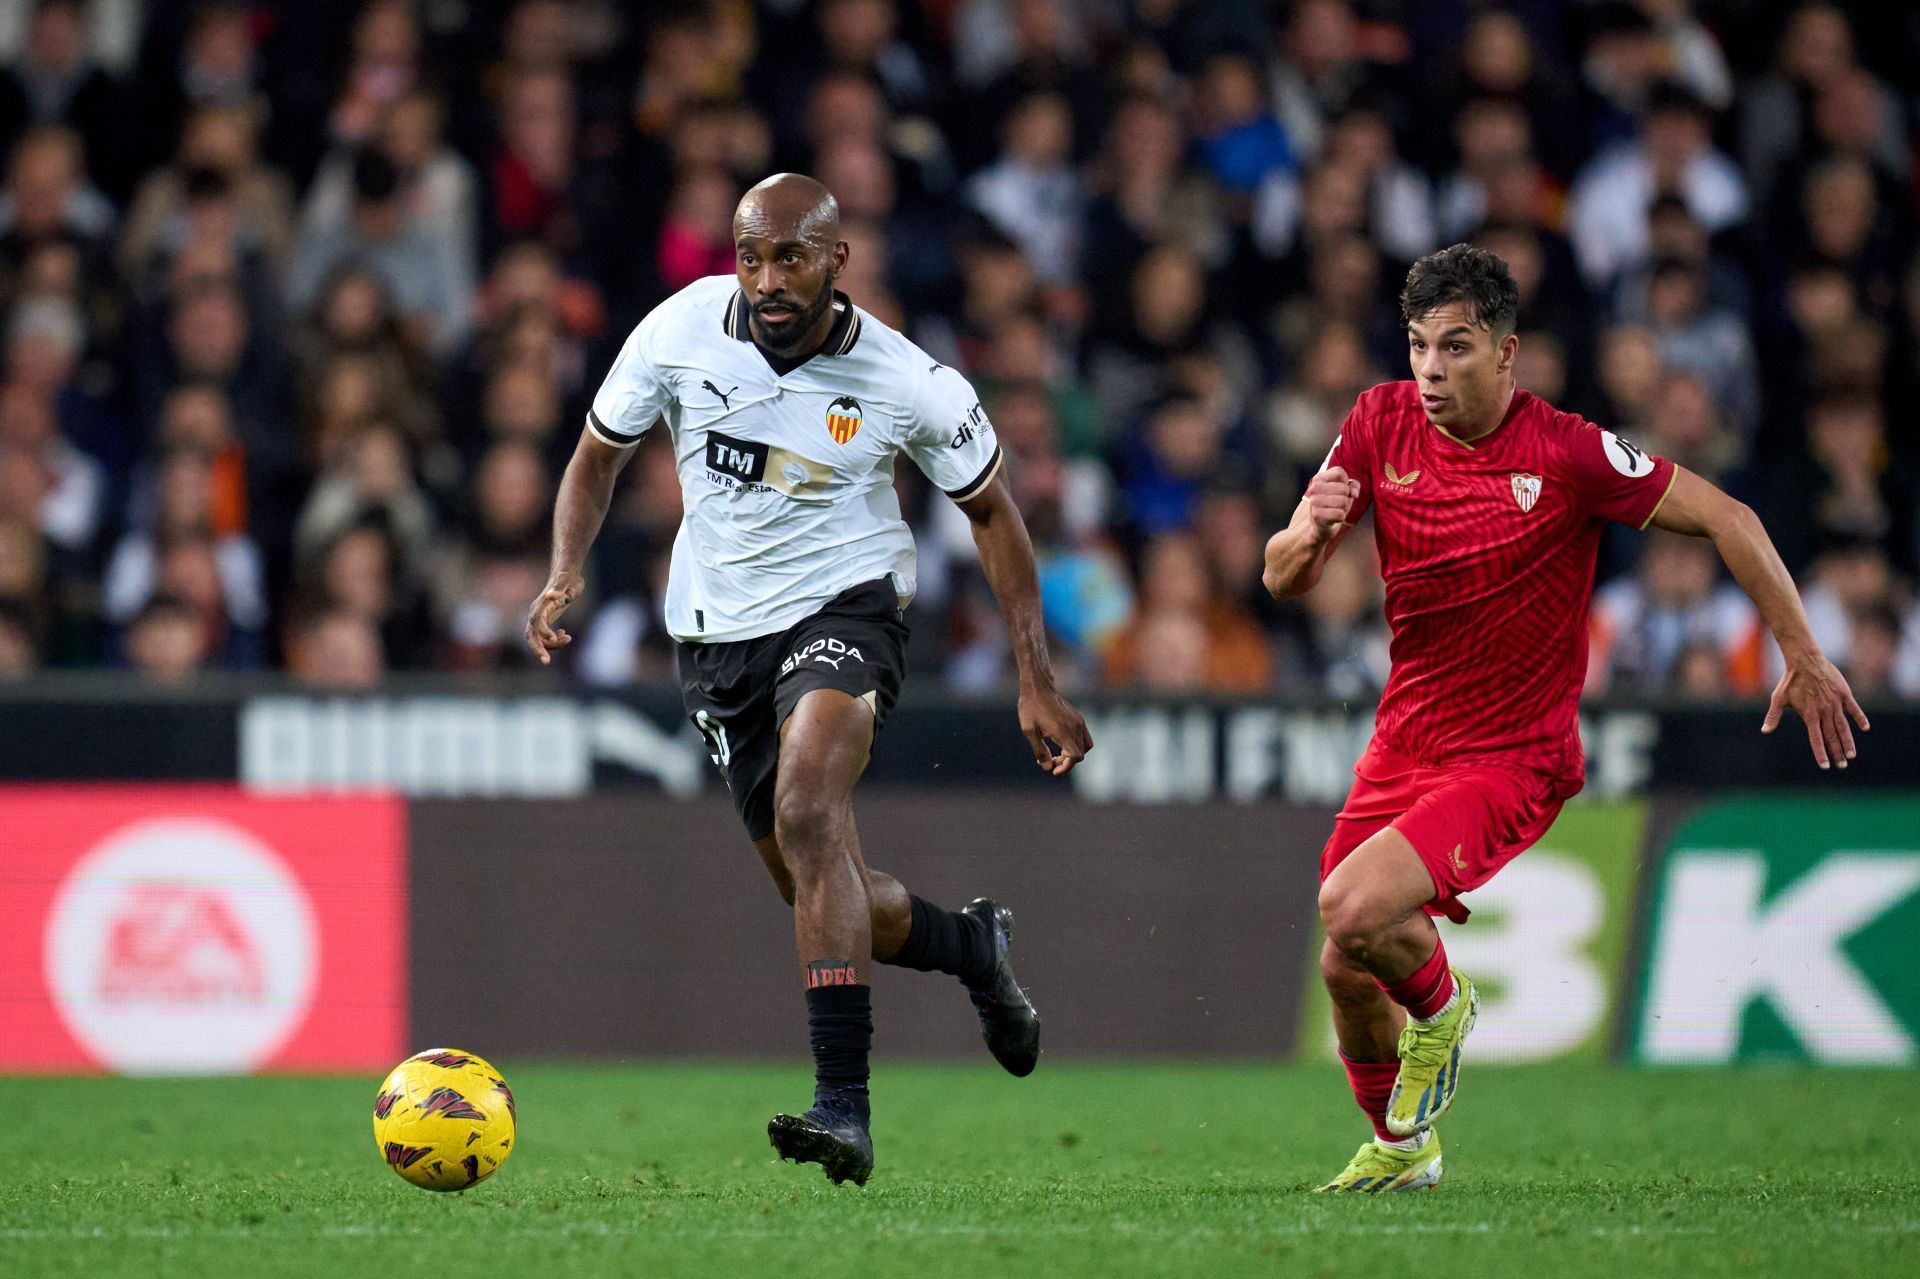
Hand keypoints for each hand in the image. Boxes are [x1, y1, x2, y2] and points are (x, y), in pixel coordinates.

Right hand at [525, 569, 583, 665]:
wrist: (567, 572)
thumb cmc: (568, 575)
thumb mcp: (567, 579)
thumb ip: (560, 586)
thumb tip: (551, 595)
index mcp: (540, 605)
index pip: (537, 622)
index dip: (544, 632)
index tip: (556, 639)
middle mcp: (536, 612)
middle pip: (531, 635)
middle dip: (538, 649)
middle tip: (546, 662)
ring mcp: (539, 617)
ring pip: (538, 638)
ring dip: (550, 645)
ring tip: (568, 639)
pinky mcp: (546, 619)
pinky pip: (544, 636)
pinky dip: (554, 640)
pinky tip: (566, 636)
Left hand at [1018, 684, 1092, 776]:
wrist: (1038, 687)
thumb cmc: (1030, 707)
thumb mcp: (1029, 731)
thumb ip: (1040, 750)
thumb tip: (1047, 767)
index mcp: (1062, 730)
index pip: (1075, 756)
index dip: (1066, 767)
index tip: (1053, 770)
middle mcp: (1074, 726)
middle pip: (1079, 754)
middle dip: (1066, 762)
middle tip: (1049, 761)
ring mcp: (1078, 721)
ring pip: (1085, 747)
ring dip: (1073, 754)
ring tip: (1057, 754)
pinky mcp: (1078, 718)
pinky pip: (1084, 737)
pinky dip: (1076, 745)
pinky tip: (1061, 742)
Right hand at [1305, 467, 1360, 542]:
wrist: (1320, 524)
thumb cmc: (1334, 502)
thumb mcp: (1345, 491)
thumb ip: (1353, 485)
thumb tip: (1354, 494)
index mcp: (1318, 478)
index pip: (1339, 472)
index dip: (1346, 482)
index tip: (1341, 489)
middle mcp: (1314, 488)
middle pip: (1344, 488)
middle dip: (1346, 497)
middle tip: (1338, 502)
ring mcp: (1314, 501)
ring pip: (1343, 501)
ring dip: (1344, 508)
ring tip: (1336, 509)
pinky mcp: (1317, 515)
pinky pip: (1340, 514)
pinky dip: (1341, 517)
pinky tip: (1333, 518)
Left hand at [1762, 653, 1869, 769]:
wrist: (1804, 660)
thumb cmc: (1790, 680)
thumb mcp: (1778, 699)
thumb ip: (1773, 716)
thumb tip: (1764, 731)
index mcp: (1809, 715)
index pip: (1816, 739)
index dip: (1821, 753)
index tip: (1825, 766)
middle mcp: (1824, 711)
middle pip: (1832, 736)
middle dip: (1837, 753)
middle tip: (1842, 766)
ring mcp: (1835, 703)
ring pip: (1843, 727)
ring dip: (1848, 742)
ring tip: (1852, 755)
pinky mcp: (1844, 694)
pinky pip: (1854, 709)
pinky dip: (1859, 718)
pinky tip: (1865, 728)